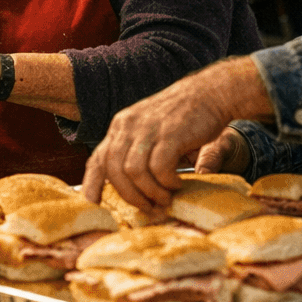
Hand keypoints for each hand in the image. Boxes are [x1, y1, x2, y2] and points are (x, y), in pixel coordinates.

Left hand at [80, 57, 272, 212]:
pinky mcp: (170, 133)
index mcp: (121, 127)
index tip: (93, 205)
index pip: (98, 158)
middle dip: (129, 195)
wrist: (210, 93)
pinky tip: (177, 184)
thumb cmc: (182, 118)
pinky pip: (159, 167)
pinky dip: (166, 182)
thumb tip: (129, 187)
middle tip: (148, 208)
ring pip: (134, 171)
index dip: (91, 184)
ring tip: (165, 198)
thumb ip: (137, 153)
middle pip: (113, 169)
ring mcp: (148, 128)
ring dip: (150, 192)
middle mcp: (128, 126)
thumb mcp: (151, 131)